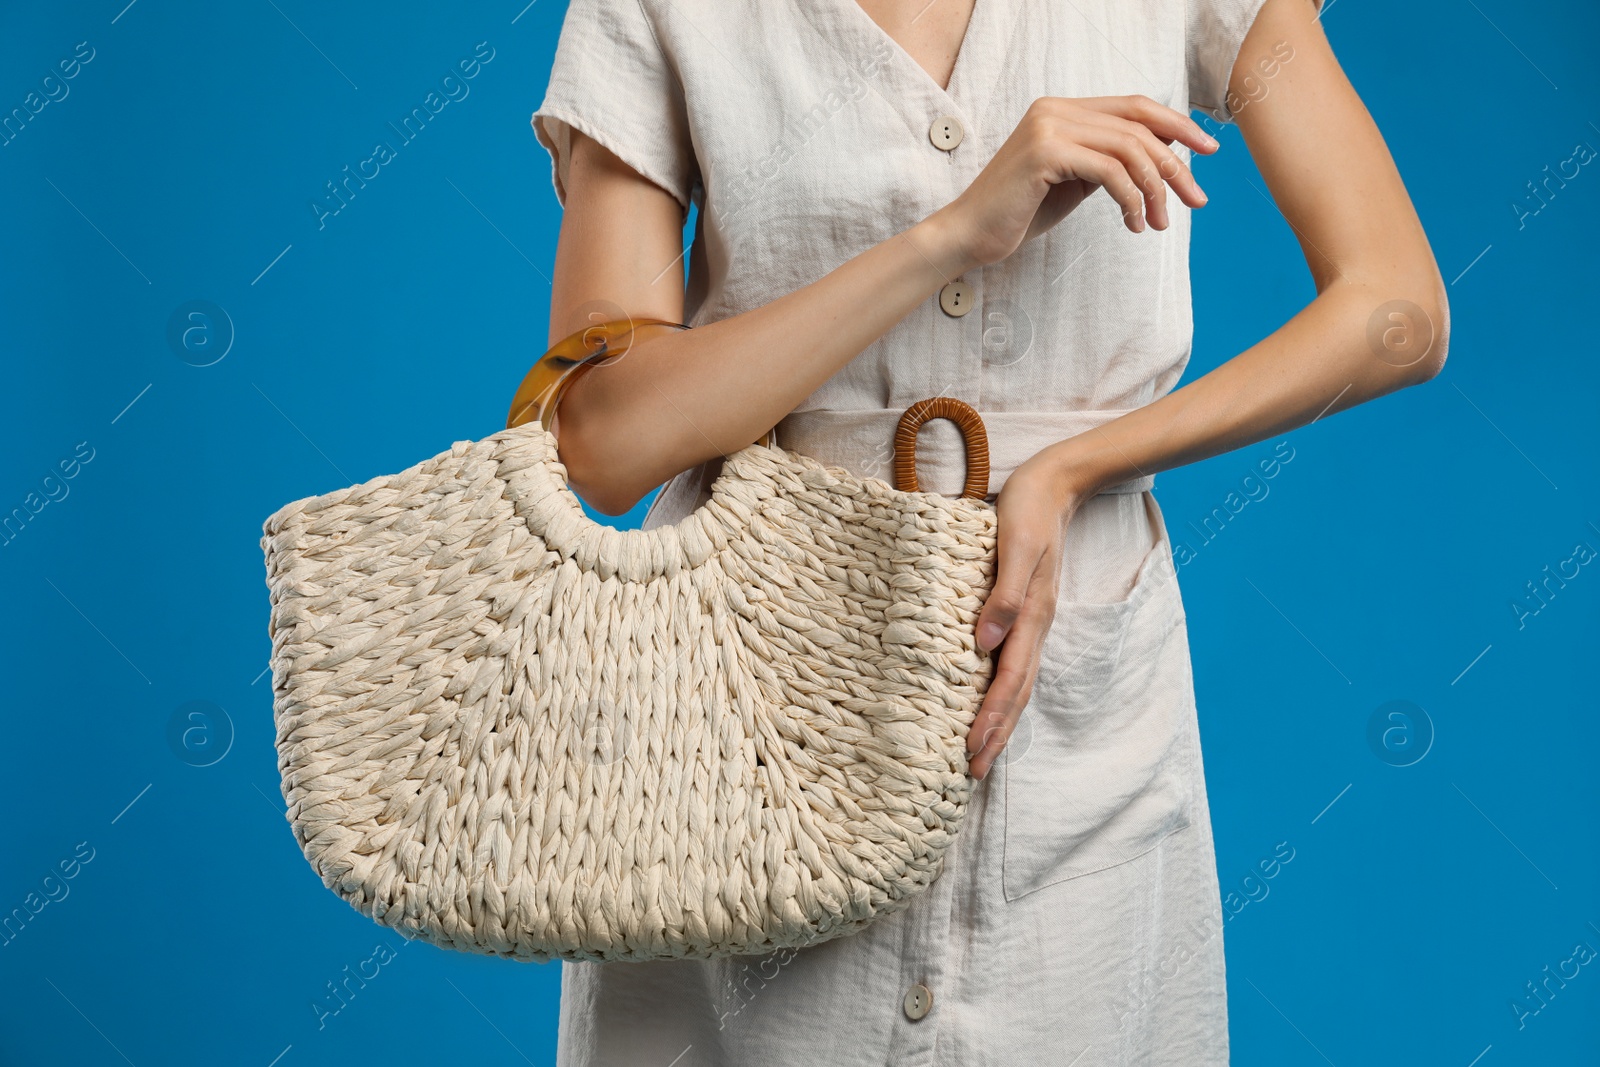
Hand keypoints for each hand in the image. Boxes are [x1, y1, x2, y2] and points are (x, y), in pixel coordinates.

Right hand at [929, 95, 1218, 269]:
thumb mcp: (1072, 183)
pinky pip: (1109, 171)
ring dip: (1155, 189)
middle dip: (1176, 164)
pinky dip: (1131, 200)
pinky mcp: (1045, 153)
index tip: (1208, 151)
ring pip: (1129, 149)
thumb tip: (1157, 161)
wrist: (968, 236)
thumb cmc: (1018, 214)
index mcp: (1063, 110)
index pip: (1134, 107)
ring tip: (1159, 223)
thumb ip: (1106, 163)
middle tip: (1196, 200)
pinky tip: (1133, 224)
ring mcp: (1049, 127)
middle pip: (1138, 126)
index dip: (1176, 125)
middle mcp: (1056, 109)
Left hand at [966, 445, 1090, 779]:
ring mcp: (1033, 622)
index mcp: (1032, 617)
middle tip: (971, 773)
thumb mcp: (1015, 546)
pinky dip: (1002, 692)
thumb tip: (984, 644)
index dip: (990, 720)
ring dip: (1000, 721)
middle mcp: (1035, 627)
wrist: (1055, 484)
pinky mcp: (1025, 612)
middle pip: (1015, 694)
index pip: (1008, 682)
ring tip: (979, 752)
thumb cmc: (1029, 510)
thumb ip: (1004, 594)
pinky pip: (1014, 664)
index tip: (971, 752)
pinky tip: (988, 702)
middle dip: (996, 735)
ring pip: (1017, 683)